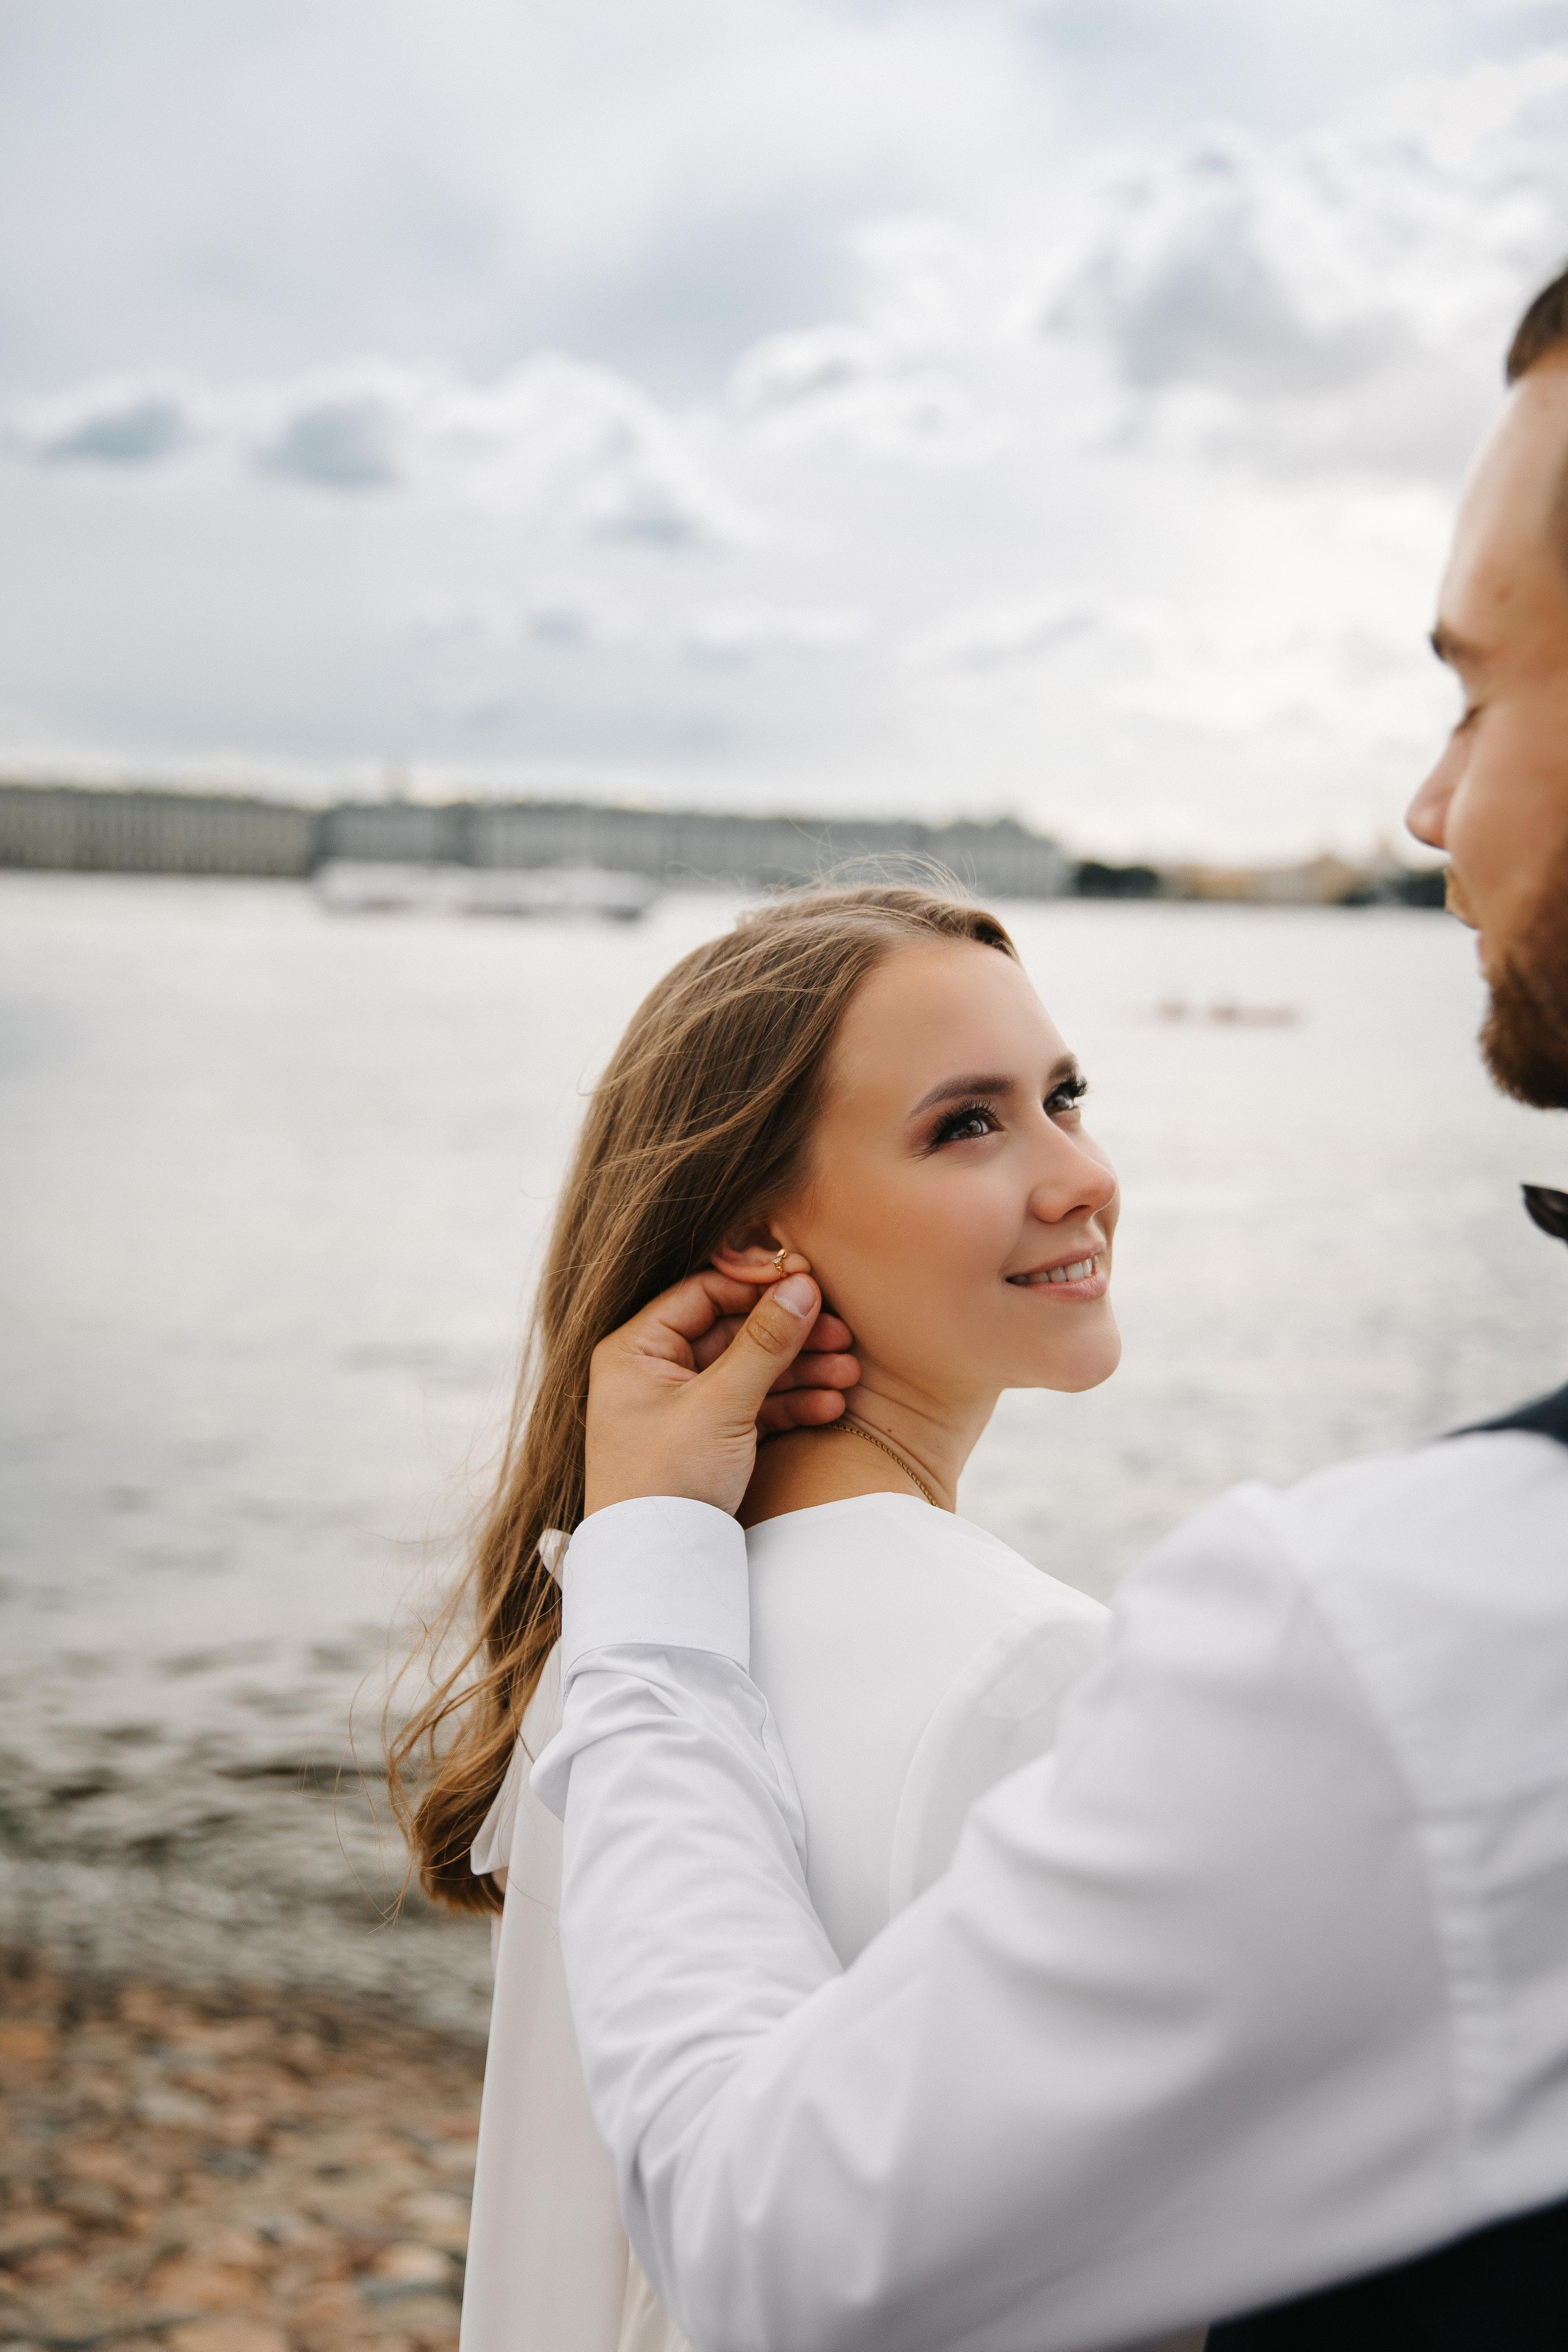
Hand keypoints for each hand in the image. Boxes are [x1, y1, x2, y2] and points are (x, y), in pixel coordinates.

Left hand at [585, 1270, 857, 1516]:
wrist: (660, 1568)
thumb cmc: (667, 1480)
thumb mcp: (719, 1404)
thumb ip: (764, 1342)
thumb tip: (802, 1285)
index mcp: (636, 1350)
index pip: (703, 1294)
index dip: (758, 1288)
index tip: (810, 1286)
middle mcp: (654, 1372)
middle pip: (734, 1331)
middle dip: (791, 1336)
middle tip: (842, 1335)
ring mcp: (682, 1407)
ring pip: (750, 1371)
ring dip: (801, 1370)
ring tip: (848, 1374)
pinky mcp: (708, 1440)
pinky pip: (754, 1407)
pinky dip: (791, 1405)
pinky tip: (830, 1407)